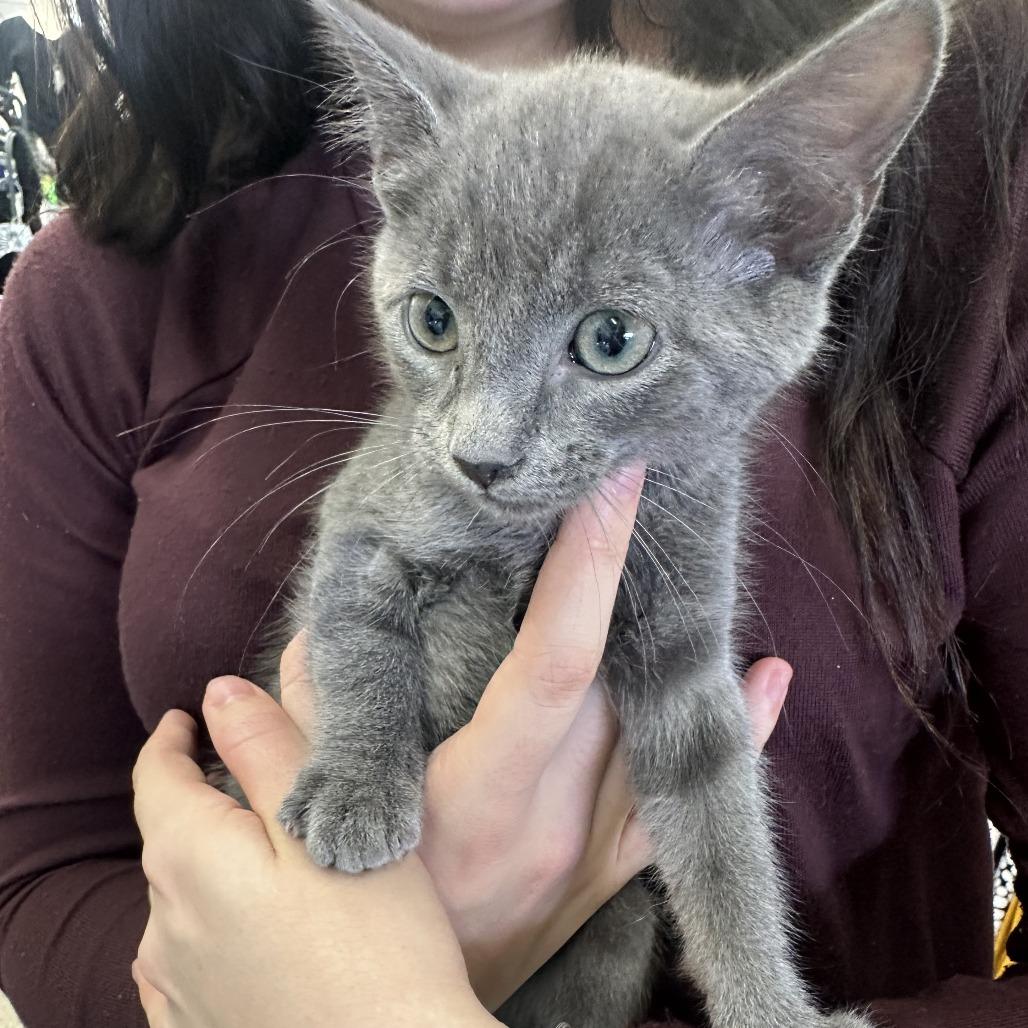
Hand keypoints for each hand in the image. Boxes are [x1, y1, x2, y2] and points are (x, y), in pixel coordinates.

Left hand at [131, 692, 495, 1025]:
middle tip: (258, 782)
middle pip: (172, 837)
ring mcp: (177, 987)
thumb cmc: (376, 942)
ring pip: (183, 898)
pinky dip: (214, 926)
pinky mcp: (198, 1027)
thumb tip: (219, 692)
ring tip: (274, 858)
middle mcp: (164, 925)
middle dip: (205, 799)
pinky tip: (256, 931)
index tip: (186, 718)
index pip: (156, 776)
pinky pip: (189, 959)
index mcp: (189, 859)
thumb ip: (266, 748)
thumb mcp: (326, 820)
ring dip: (213, 865)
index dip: (172, 740)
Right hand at [274, 466, 792, 1009]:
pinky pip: (682, 803)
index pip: (552, 666)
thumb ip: (302, 737)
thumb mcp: (307, 828)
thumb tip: (287, 652)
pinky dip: (732, 741)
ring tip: (689, 551)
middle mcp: (550, 822)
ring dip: (675, 640)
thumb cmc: (355, 920)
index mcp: (476, 799)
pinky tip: (766, 679)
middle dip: (631, 580)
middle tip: (644, 490)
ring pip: (655, 733)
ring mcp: (590, 853)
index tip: (611, 489)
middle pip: (616, 685)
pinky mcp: (608, 877)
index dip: (586, 573)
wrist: (398, 1021)